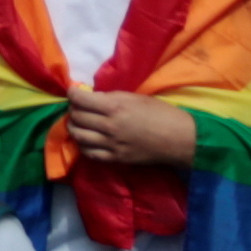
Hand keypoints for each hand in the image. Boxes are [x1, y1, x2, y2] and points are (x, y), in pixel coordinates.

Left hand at [63, 89, 198, 168]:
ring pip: (79, 136)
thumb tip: (92, 97)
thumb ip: (111, 97)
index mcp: (114, 107)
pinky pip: (90, 153)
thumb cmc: (160, 113)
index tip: (72, 91)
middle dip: (73, 109)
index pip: (80, 100)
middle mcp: (109, 126)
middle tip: (78, 107)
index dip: (72, 93)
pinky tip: (86, 140)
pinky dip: (83, 145)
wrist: (178, 139)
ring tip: (78, 123)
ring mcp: (111, 144)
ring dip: (74, 127)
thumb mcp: (135, 97)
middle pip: (77, 117)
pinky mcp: (116, 158)